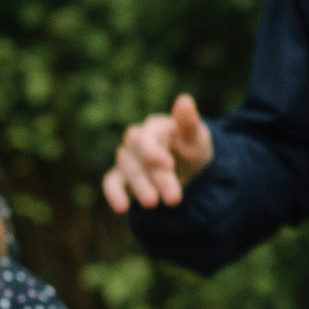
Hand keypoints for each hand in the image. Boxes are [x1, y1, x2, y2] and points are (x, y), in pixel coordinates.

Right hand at [102, 93, 213, 216]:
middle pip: (137, 155)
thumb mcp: (197, 137)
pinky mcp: (121, 176)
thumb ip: (189, 122)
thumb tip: (184, 100)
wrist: (189, 168)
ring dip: (140, 187)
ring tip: (153, 205)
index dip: (153, 151)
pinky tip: (122, 208)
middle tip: (173, 198)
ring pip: (127, 169)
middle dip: (155, 176)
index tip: (168, 164)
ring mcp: (127, 158)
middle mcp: (136, 140)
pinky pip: (111, 183)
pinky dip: (114, 194)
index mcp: (154, 127)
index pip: (147, 137)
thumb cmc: (192, 148)